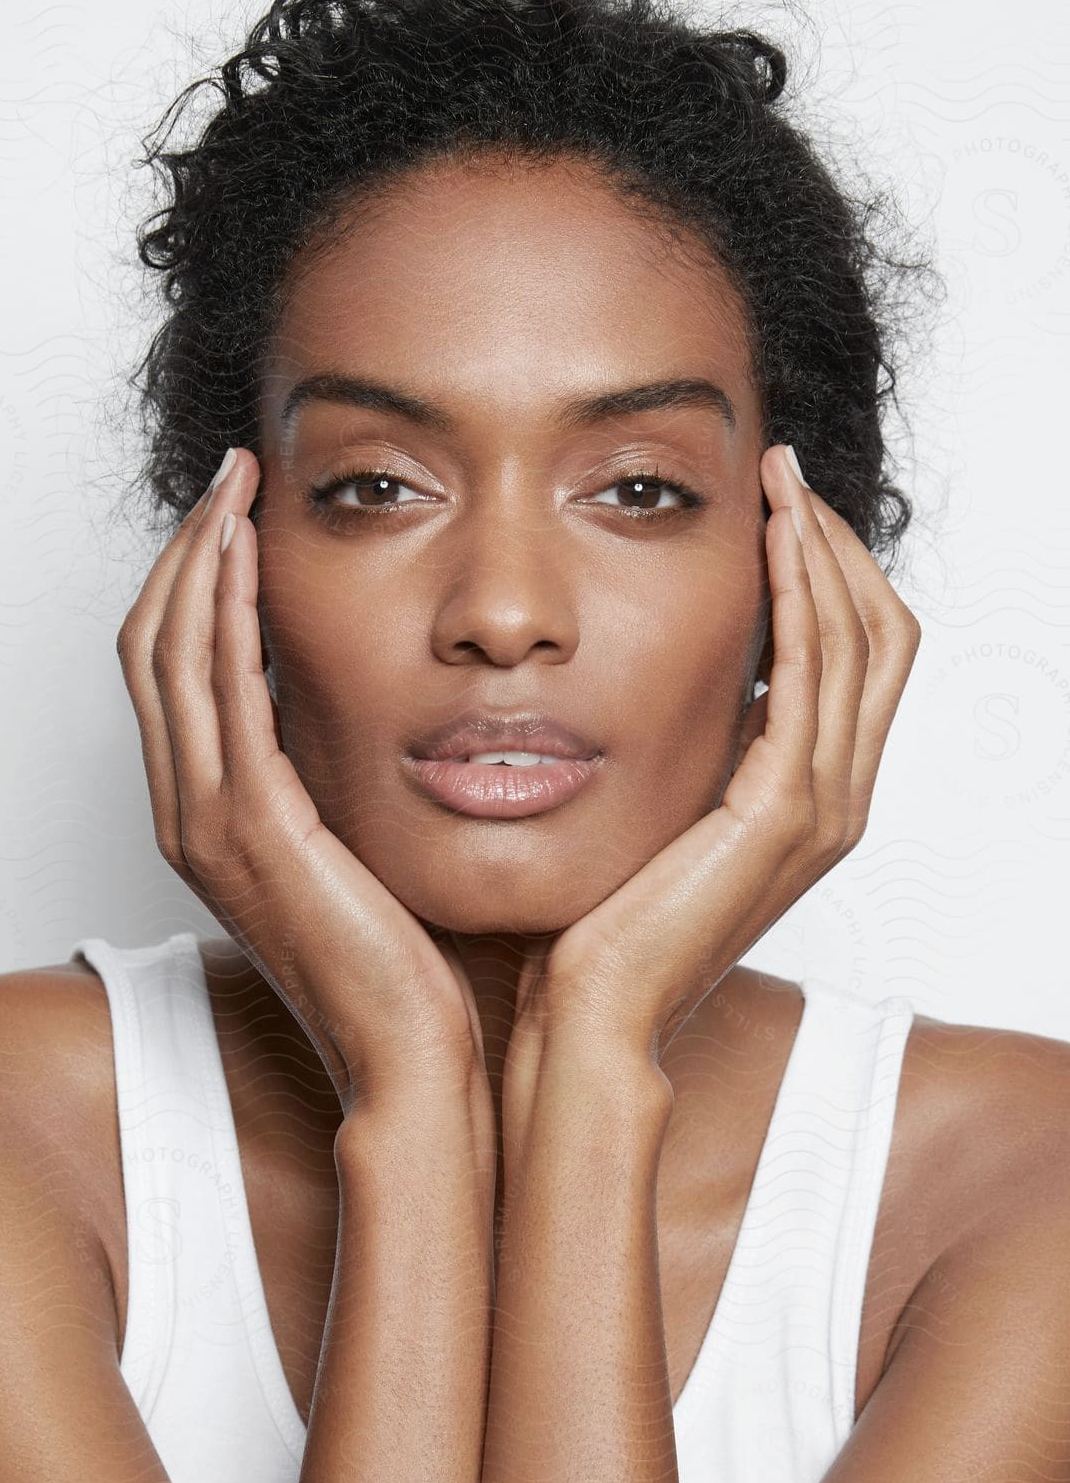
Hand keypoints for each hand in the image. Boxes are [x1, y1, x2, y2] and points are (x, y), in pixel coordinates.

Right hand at [115, 447, 491, 1129]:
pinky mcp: (252, 827)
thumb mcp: (353, 851)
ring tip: (238, 487)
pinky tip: (255, 550)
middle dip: (185, 550)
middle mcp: (187, 815)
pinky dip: (227, 609)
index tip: (236, 516)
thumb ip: (330, 782)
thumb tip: (366, 711)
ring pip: (172, 654)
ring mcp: (207, 823)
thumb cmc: (398, 965)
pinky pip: (222, 689)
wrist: (407, 1055)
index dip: (190, 585)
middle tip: (231, 477)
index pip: (171, 673)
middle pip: (151, 647)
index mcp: (206, 820)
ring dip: (200, 557)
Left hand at [503, 442, 921, 1106]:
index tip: (779, 505)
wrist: (597, 1009)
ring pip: (862, 641)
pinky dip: (801, 597)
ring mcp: (822, 809)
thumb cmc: (610, 918)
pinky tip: (769, 541)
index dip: (833, 571)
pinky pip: (813, 674)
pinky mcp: (784, 812)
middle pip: (884, 634)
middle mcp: (839, 799)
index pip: (863, 656)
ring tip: (778, 483)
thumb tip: (684, 676)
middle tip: (784, 473)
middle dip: (837, 542)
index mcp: (816, 798)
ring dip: (821, 549)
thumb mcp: (668, 810)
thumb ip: (702, 750)